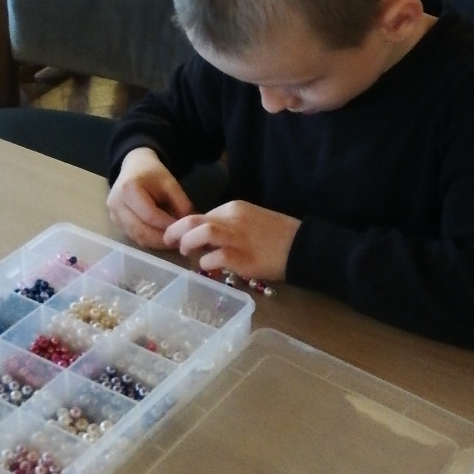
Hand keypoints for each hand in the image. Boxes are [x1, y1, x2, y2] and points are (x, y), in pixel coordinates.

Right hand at [106, 148, 193, 249]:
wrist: (134, 167)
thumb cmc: (153, 174)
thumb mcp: (170, 182)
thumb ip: (181, 203)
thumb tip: (186, 226)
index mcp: (129, 189)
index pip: (150, 215)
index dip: (167, 225)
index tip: (183, 230)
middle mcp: (116, 204)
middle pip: (140, 230)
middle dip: (162, 239)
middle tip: (179, 241)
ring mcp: (113, 215)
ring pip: (136, 237)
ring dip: (155, 242)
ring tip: (172, 241)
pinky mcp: (115, 223)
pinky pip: (133, 236)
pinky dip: (148, 240)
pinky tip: (161, 238)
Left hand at [163, 200, 300, 280]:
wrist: (303, 245)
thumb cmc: (278, 235)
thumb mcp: (251, 221)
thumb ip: (230, 226)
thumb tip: (207, 239)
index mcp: (234, 208)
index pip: (202, 214)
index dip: (187, 227)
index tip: (181, 237)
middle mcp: (233, 219)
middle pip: (194, 219)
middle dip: (176, 230)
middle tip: (169, 242)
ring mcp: (238, 238)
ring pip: (202, 232)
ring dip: (188, 242)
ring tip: (184, 252)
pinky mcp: (244, 258)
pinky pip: (217, 256)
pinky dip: (206, 261)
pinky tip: (207, 266)